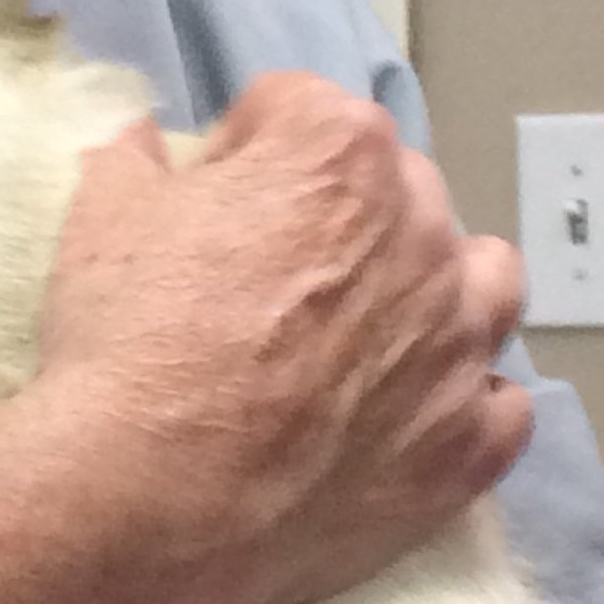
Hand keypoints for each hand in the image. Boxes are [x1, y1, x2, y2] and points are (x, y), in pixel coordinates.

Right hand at [36, 73, 529, 603]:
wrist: (157, 495)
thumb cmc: (131, 334)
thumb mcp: (103, 212)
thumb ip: (135, 156)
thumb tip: (145, 142)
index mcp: (338, 151)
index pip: (297, 108)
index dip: (242, 149)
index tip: (206, 200)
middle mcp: (422, 230)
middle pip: (395, 185)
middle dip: (339, 212)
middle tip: (266, 273)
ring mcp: (459, 341)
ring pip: (484, 279)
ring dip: (435, 288)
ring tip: (367, 330)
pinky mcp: (469, 443)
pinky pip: (499, 402)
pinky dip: (458, 400)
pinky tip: (402, 415)